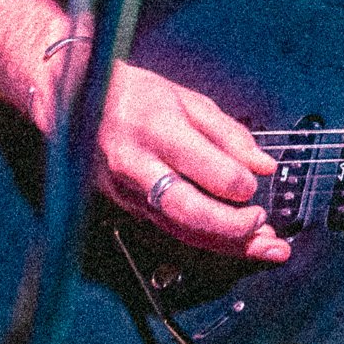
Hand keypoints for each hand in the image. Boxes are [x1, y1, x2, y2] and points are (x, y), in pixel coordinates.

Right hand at [76, 62, 285, 261]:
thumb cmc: (135, 96)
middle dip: (233, 226)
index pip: (205, 169)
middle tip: (263, 226)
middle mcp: (138, 167)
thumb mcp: (188, 100)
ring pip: (181, 229)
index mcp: (157, 130)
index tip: (256, 181)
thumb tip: (263, 165)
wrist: (77, 105)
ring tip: (265, 247)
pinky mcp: (127, 207)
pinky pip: (171, 230)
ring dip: (228, 244)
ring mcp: (129, 192)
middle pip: (189, 210)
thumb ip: (229, 134)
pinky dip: (207, 239)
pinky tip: (236, 242)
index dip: (239, 182)